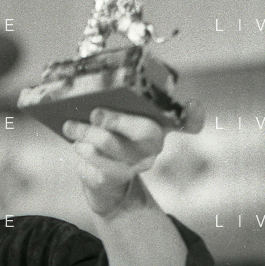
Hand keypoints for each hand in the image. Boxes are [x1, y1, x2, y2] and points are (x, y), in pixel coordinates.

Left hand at [61, 101, 203, 217]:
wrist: (104, 177)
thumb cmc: (112, 136)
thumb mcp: (119, 117)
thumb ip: (117, 102)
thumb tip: (94, 88)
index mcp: (160, 123)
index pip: (189, 120)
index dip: (194, 115)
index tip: (193, 106)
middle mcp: (155, 144)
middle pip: (145, 132)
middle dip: (118, 120)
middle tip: (95, 112)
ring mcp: (139, 162)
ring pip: (113, 145)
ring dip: (87, 132)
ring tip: (70, 125)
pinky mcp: (119, 176)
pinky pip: (99, 162)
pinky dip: (84, 149)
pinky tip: (76, 142)